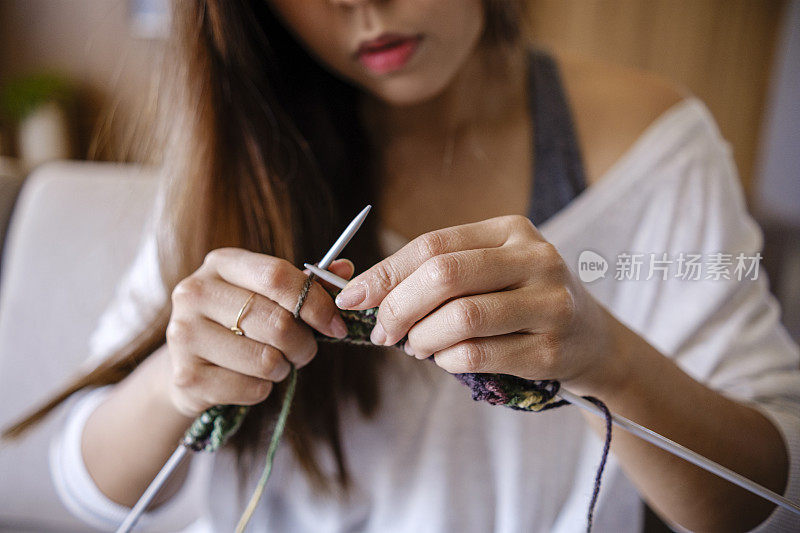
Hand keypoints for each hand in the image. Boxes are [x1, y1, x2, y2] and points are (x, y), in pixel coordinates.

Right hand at [165, 249, 352, 415]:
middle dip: (304, 343)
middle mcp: (195, 293)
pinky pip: (251, 388)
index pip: (277, 276)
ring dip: (283, 368)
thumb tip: (344, 270)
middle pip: (278, 321)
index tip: (336, 325)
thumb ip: (305, 284)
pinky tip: (248, 379)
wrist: (188, 367)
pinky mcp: (185, 376)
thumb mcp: (267, 296)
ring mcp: (183, 334)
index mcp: (221, 264)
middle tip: (304, 350)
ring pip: (267, 360)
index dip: (316, 303)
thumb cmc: (237, 324)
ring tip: (273, 363)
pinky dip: (262, 390)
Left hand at [334, 215, 624, 396]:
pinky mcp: (552, 349)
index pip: (433, 245)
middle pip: (444, 276)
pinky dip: (448, 361)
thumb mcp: (490, 270)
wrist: (591, 338)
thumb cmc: (522, 301)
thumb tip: (365, 293)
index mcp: (511, 230)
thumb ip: (436, 273)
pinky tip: (446, 359)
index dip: (385, 273)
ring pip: (461, 318)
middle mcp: (536, 259)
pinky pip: (479, 355)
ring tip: (416, 346)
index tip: (352, 298)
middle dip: (398, 307)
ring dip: (422, 338)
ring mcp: (550, 303)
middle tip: (382, 331)